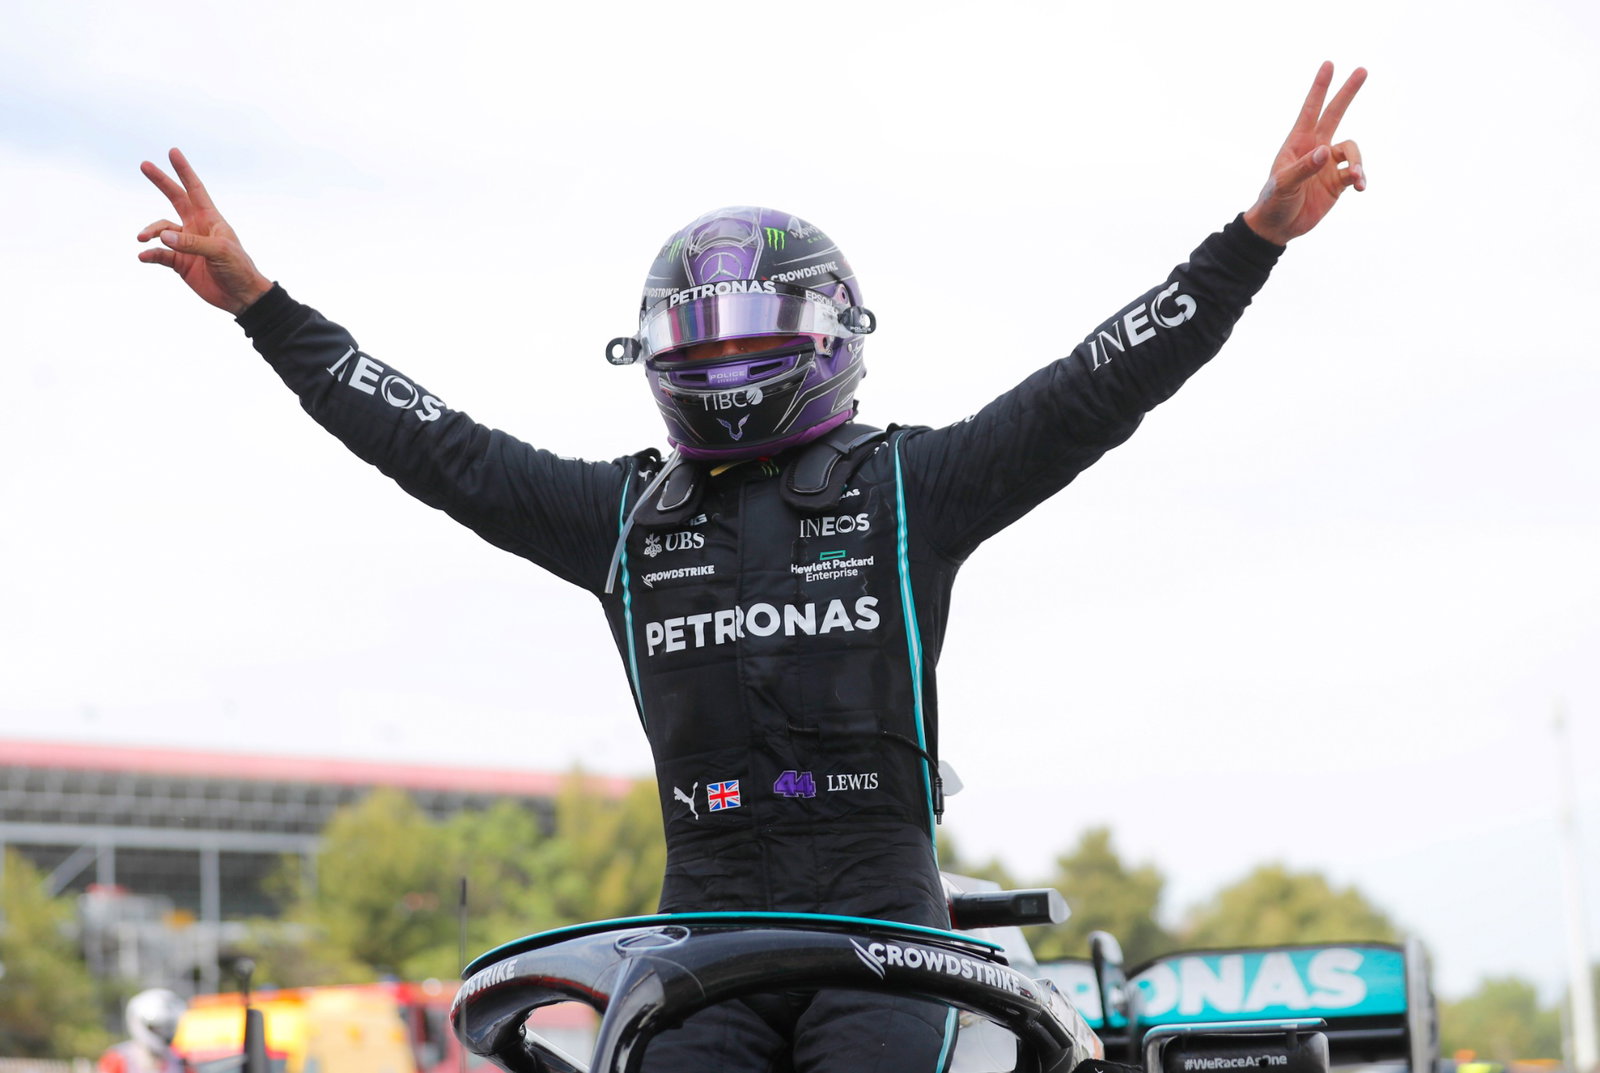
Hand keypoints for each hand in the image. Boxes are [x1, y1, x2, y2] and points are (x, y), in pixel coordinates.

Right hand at [137, 148, 272, 314]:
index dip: (184, 171)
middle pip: (175, 199)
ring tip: (143, 238)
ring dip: (151, 232)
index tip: (173, 152)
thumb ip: (192, 242)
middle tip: (144, 165)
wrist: (240, 296)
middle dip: (161, 182)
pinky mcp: (180, 263)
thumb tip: (163, 236)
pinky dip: (151, 254)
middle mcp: (196, 227)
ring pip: (161, 230)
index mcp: (210, 219)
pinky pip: (160, 254)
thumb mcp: (220, 251)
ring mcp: (186, 245)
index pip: (195, 189)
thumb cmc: (238, 268)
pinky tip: (144, 256)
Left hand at [1242, 63, 1366, 245]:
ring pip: (1352, 151)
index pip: (1311, 110)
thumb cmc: (1273, 202)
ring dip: (1357, 162)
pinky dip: (1360, 178)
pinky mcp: (1337, 182)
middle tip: (1362, 70)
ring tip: (1356, 178)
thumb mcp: (1283, 185)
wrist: (1278, 227)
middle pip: (1335, 114)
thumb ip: (1303, 168)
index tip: (1329, 64)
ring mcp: (1328, 164)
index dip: (1320, 88)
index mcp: (1298, 143)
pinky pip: (1355, 173)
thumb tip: (1326, 152)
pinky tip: (1359, 187)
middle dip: (1348, 93)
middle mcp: (1316, 148)